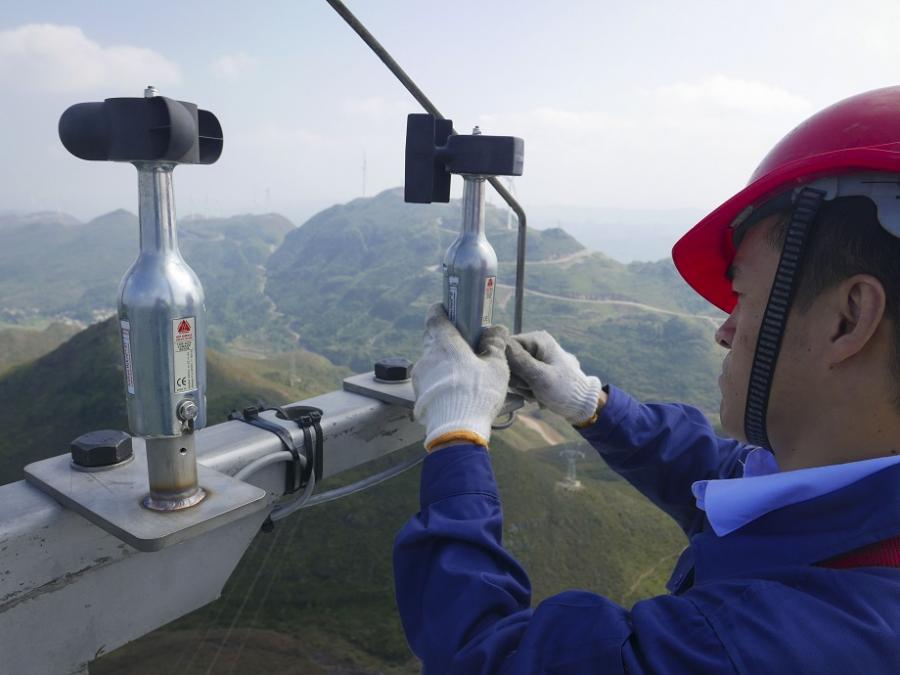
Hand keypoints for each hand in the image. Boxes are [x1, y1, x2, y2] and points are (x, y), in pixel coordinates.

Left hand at [412, 304, 509, 449]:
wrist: (456, 431)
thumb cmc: (478, 395)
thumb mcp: (496, 368)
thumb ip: (495, 345)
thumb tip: (497, 330)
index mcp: (445, 344)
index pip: (435, 316)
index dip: (440, 310)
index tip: (448, 308)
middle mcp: (428, 356)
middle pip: (432, 338)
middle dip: (446, 336)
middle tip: (463, 342)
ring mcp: (421, 375)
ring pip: (431, 359)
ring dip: (443, 360)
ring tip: (463, 370)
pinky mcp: (419, 393)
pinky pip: (429, 378)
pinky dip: (439, 377)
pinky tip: (454, 388)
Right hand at [506, 331, 603, 425]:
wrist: (581, 405)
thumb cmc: (565, 390)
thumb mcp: (540, 377)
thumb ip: (519, 361)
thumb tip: (499, 343)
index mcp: (537, 339)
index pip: (506, 345)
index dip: (508, 364)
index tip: (522, 377)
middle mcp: (534, 344)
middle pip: (508, 360)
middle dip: (518, 378)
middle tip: (532, 387)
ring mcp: (535, 357)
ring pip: (512, 372)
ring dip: (522, 386)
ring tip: (537, 392)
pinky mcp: (534, 368)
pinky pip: (519, 378)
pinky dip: (527, 389)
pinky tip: (538, 393)